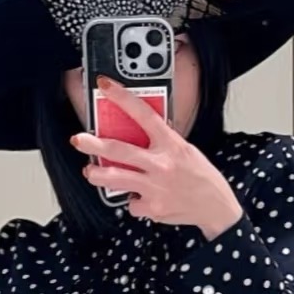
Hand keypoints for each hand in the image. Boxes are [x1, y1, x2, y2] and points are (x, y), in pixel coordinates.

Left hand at [70, 76, 244, 238]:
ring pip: (116, 179)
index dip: (122, 97)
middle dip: (94, 144)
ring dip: (97, 176)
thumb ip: (162, 143)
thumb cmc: (200, 177)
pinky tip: (144, 199)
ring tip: (90, 172)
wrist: (216, 207)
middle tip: (78, 140)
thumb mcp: (185, 151)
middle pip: (120, 151)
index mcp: (171, 144)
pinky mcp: (152, 208)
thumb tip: (137, 135)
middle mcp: (161, 164)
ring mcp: (155, 187)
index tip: (105, 86)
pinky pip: (132, 203)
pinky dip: (134, 201)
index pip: (143, 114)